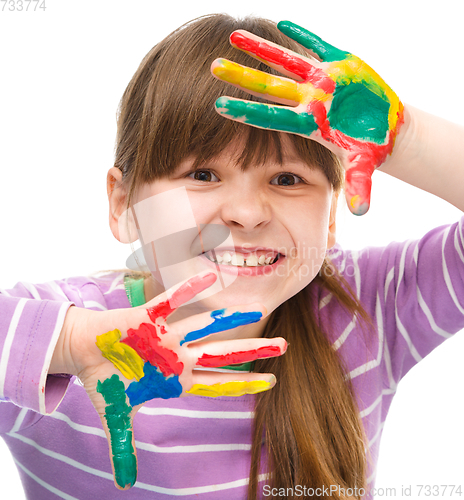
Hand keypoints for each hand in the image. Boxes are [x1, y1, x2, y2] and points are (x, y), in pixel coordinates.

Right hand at [57, 272, 285, 489]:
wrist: (83, 352)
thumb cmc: (104, 381)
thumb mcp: (117, 418)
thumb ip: (124, 449)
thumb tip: (123, 486)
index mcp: (177, 380)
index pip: (218, 384)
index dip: (245, 384)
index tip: (272, 383)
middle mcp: (178, 357)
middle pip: (223, 354)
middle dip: (254, 351)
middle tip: (286, 347)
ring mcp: (166, 336)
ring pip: (203, 326)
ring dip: (231, 318)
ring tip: (260, 309)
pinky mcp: (148, 317)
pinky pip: (170, 301)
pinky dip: (187, 289)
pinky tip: (210, 275)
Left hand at [211, 21, 403, 214]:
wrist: (383, 129)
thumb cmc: (368, 148)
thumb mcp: (363, 166)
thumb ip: (359, 187)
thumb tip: (359, 215)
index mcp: (309, 124)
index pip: (270, 117)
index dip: (245, 112)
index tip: (217, 105)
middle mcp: (308, 101)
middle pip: (269, 87)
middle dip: (242, 77)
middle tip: (213, 66)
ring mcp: (322, 81)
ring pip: (286, 61)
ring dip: (261, 49)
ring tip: (234, 37)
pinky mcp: (341, 63)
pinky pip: (318, 45)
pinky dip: (303, 34)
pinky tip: (282, 21)